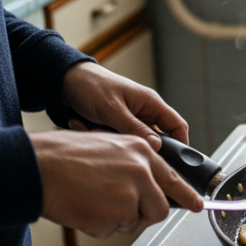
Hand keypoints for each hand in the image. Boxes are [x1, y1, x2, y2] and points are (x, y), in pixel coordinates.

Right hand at [31, 130, 203, 237]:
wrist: (36, 167)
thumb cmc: (62, 156)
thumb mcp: (107, 143)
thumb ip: (132, 161)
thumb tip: (147, 182)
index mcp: (141, 150)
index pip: (173, 177)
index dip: (186, 195)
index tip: (198, 205)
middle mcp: (141, 171)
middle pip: (159, 209)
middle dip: (142, 215)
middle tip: (118, 210)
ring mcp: (130, 195)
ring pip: (134, 223)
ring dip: (115, 220)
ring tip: (91, 199)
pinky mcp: (114, 216)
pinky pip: (111, 232)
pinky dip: (97, 226)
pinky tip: (82, 207)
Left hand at [61, 62, 188, 149]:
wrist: (64, 80)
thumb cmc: (91, 86)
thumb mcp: (112, 109)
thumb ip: (134, 128)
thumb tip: (157, 147)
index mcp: (150, 103)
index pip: (177, 126)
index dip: (181, 145)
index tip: (175, 164)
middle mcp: (144, 113)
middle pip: (154, 140)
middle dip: (138, 147)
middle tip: (122, 150)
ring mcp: (129, 121)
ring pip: (132, 143)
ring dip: (113, 142)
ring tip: (93, 130)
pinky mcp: (114, 127)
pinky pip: (115, 141)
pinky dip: (101, 138)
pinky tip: (83, 126)